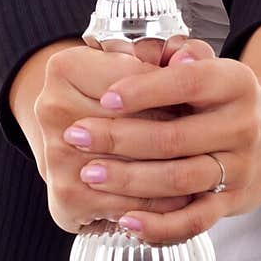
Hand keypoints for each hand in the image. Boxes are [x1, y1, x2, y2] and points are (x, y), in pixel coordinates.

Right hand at [33, 42, 196, 233]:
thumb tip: (188, 58)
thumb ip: (173, 52)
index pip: (133, 80)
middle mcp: (52, 110)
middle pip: (132, 127)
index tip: (197, 100)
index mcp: (64, 68)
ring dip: (174, 176)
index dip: (171, 91)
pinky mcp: (65, 199)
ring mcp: (56, 156)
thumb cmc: (117, 94)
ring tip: (205, 171)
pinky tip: (183, 198)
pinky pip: (127, 207)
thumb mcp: (144, 61)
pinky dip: (160, 207)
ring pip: (132, 172)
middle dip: (176, 135)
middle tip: (209, 139)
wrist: (74, 135)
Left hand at [60, 40, 260, 244]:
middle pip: (176, 137)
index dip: (145, 91)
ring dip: (130, 180)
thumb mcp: (211, 64)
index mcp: (235, 83)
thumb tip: (170, 53)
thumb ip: (184, 53)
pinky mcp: (231, 203)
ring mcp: (239, 168)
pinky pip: (195, 220)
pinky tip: (125, 220)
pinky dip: (160, 225)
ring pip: (180, 180)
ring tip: (89, 173)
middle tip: (75, 135)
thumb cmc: (221, 95)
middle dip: (120, 138)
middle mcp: (242, 126)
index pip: (189, 83)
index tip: (105, 98)